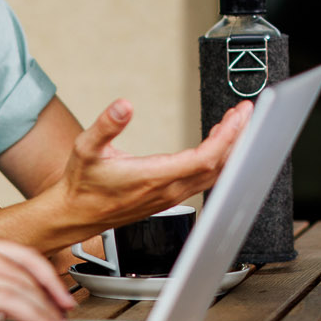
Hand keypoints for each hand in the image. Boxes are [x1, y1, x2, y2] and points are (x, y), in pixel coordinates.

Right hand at [53, 99, 251, 231]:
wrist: (75, 214)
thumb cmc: (82, 183)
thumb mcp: (86, 147)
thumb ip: (106, 125)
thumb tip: (124, 106)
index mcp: (153, 178)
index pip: (204, 159)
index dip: (226, 137)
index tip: (238, 115)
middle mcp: (168, 190)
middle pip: (218, 166)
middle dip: (237, 137)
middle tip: (245, 112)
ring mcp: (171, 196)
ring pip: (214, 175)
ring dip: (230, 148)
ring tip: (236, 122)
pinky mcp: (170, 197)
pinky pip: (204, 179)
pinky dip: (218, 159)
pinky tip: (217, 143)